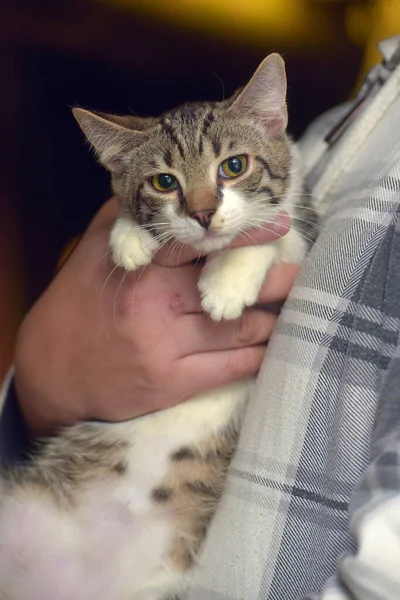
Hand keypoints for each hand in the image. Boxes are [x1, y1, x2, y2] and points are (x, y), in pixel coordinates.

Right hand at [14, 198, 298, 434]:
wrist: (52, 373)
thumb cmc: (77, 306)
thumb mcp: (94, 252)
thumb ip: (130, 219)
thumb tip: (162, 190)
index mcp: (142, 267)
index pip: (206, 244)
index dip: (246, 236)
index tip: (278, 227)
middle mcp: (157, 305)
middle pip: (233, 285)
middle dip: (274, 278)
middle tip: (299, 269)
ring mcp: (168, 347)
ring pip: (242, 327)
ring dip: (275, 315)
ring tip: (295, 302)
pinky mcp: (175, 383)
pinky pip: (233, 367)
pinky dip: (261, 353)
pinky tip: (275, 342)